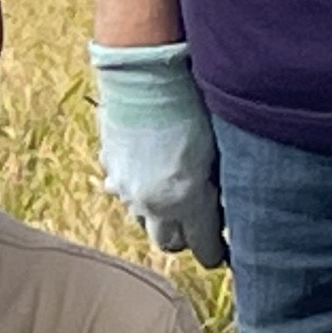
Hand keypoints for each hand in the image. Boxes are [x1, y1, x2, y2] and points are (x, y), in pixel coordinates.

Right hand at [88, 42, 224, 267]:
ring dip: (156, 215)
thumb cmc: (192, 108)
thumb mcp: (217, 151)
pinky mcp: (110, 167)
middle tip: (196, 226)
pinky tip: (143, 172)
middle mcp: (154, 203)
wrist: (146, 78)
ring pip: (142, 220)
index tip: (221, 254)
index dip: (215, 253)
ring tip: (169, 198)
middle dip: (184, 239)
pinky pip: (121, 191)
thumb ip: (216, 184)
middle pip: (168, 243)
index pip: (204, 247)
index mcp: (187, 201)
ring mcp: (127, 187)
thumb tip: (220, 201)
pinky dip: (133, 188)